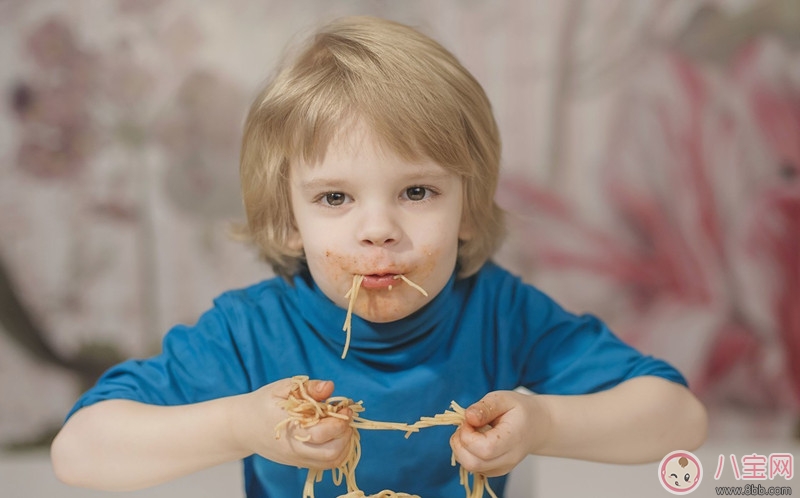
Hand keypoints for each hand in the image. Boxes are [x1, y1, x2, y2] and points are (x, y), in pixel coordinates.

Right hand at [234, 377, 352, 469]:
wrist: (243, 426)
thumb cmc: (264, 403)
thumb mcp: (282, 388)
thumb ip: (308, 387)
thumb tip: (330, 387)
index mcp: (290, 429)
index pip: (322, 433)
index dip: (340, 421)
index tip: (345, 408)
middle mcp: (294, 449)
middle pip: (331, 453)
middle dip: (346, 435)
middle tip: (346, 418)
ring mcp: (297, 459)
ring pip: (331, 462)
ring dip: (345, 445)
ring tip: (343, 427)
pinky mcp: (299, 463)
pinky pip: (325, 464)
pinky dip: (338, 452)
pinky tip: (336, 436)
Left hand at [450, 390, 550, 476]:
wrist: (535, 426)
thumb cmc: (519, 411)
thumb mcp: (503, 399)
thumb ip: (485, 407)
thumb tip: (468, 417)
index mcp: (513, 439)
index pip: (485, 449)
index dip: (468, 435)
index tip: (469, 419)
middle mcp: (508, 459)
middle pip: (473, 463)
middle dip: (459, 443)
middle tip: (466, 425)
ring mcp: (501, 468)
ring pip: (470, 467)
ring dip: (461, 447)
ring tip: (471, 430)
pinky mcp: (494, 470)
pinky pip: (472, 467)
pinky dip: (466, 453)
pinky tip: (475, 439)